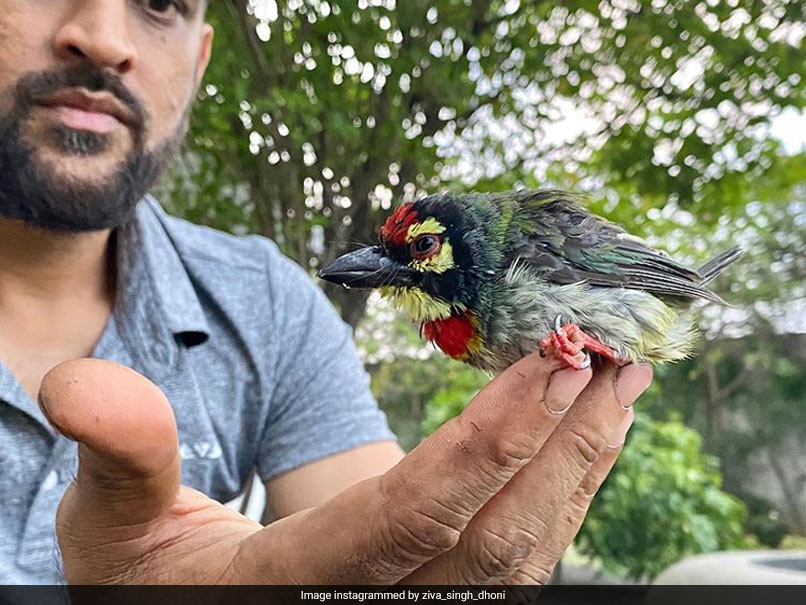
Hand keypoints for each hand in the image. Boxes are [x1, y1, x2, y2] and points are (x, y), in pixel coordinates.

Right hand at [40, 354, 650, 584]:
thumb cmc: (152, 579)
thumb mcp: (116, 526)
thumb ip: (120, 455)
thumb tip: (84, 382)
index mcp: (298, 588)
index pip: (413, 517)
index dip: (489, 443)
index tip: (554, 365)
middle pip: (496, 540)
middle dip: (564, 446)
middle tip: (614, 358)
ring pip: (523, 556)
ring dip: (580, 466)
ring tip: (622, 387)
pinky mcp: (435, 599)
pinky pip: (518, 557)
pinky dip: (561, 493)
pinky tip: (582, 440)